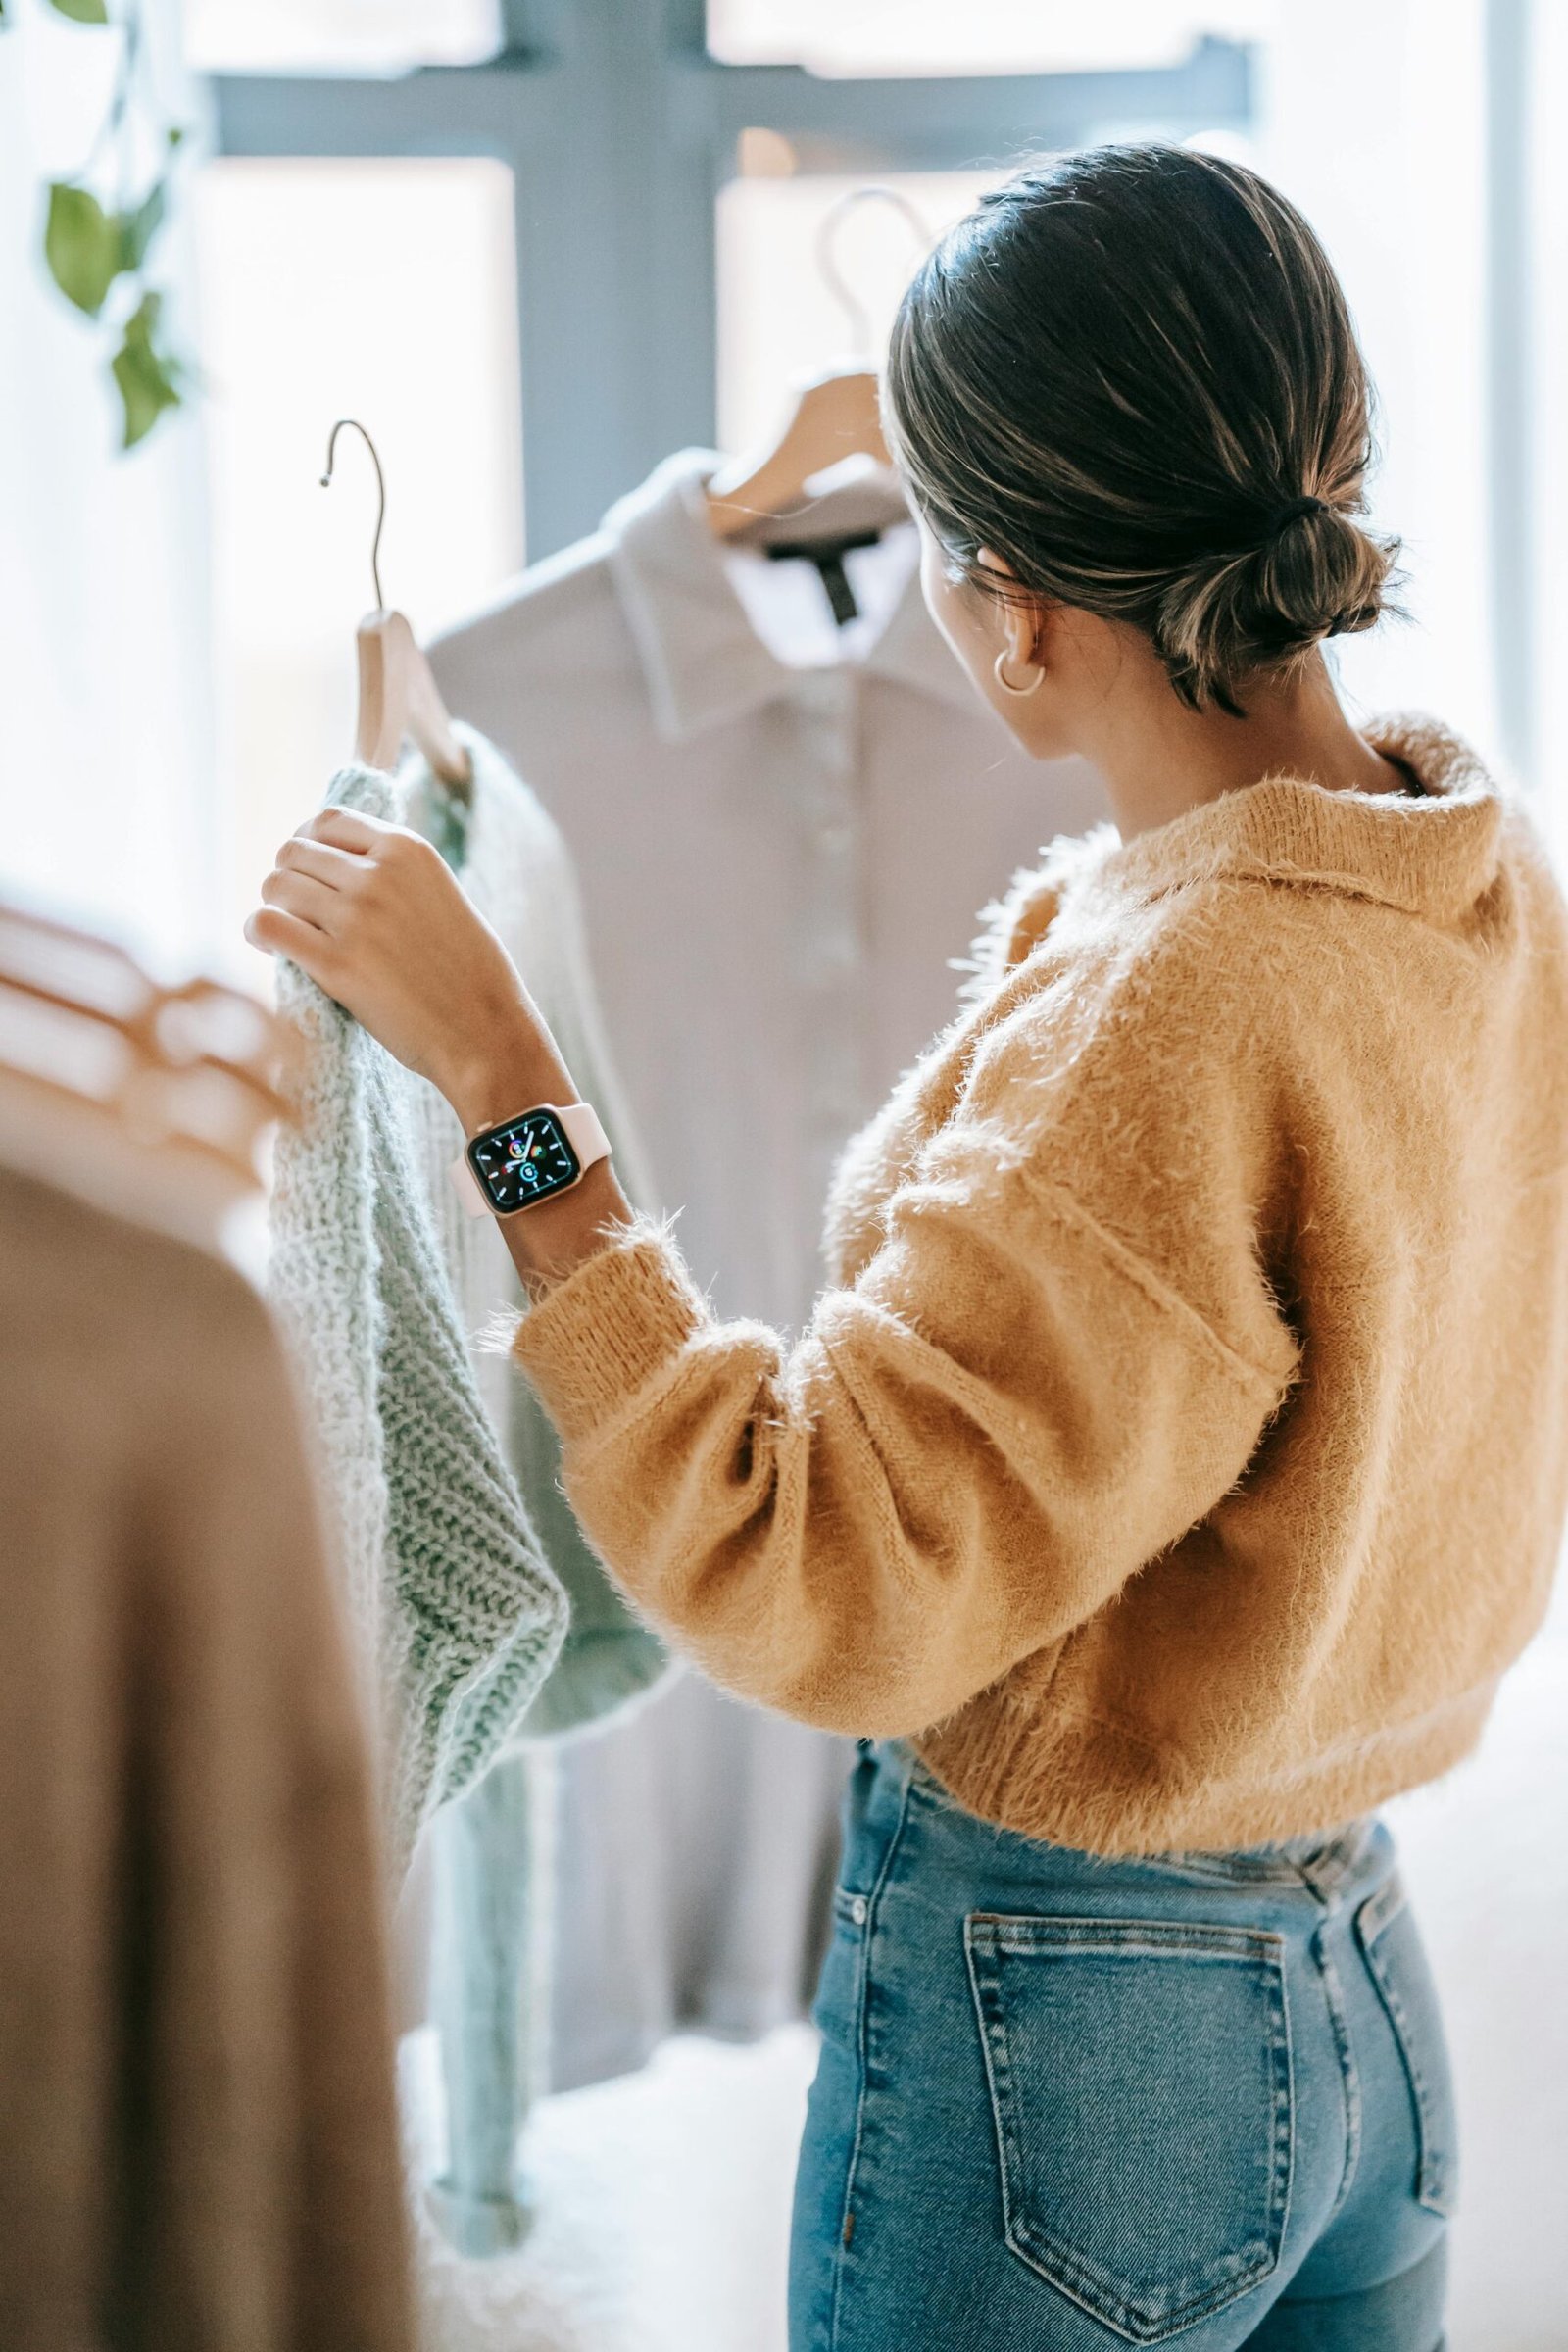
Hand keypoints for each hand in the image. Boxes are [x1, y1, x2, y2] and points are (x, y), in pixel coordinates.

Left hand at [246, 806, 546, 1109]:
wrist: (486, 1031)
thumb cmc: (468, 973)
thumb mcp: (440, 896)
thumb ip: (394, 872)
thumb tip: (335, 864)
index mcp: (408, 850)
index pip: (327, 820)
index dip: (308, 844)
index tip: (309, 871)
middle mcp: (379, 875)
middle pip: (293, 851)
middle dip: (288, 878)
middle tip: (296, 911)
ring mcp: (357, 918)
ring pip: (276, 886)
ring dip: (274, 907)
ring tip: (286, 932)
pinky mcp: (337, 964)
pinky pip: (269, 927)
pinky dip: (260, 933)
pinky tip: (270, 947)